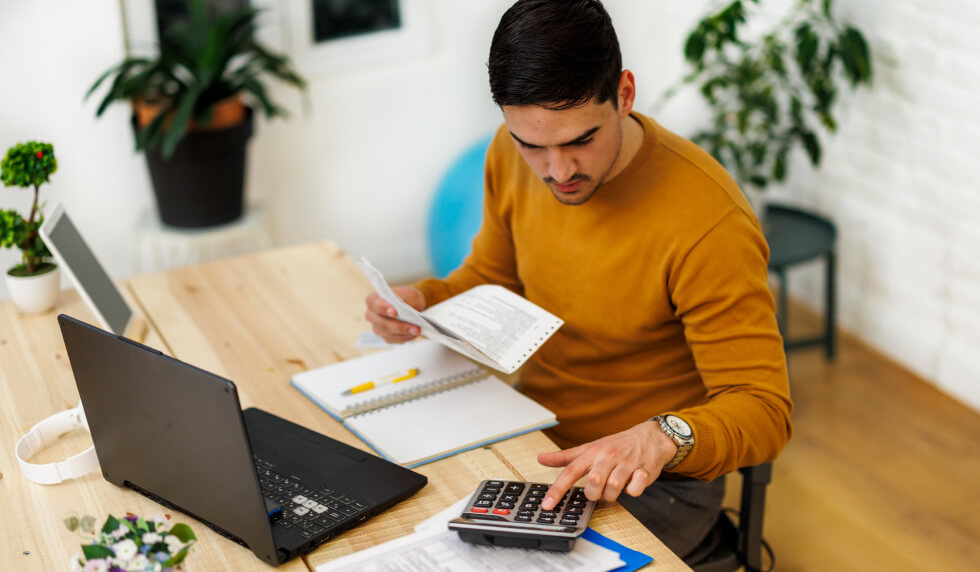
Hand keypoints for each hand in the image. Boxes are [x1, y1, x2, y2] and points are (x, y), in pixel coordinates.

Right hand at [364, 286, 426, 343]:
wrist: (412, 306)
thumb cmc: (408, 298)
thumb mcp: (409, 293)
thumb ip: (405, 299)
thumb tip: (404, 311)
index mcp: (373, 299)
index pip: (374, 304)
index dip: (382, 308)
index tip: (394, 312)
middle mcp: (371, 314)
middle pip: (381, 323)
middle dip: (398, 326)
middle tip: (414, 327)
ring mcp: (376, 327)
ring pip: (387, 333)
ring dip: (403, 333)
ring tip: (417, 330)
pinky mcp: (384, 336)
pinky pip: (392, 339)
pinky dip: (404, 337)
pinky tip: (413, 333)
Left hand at [537, 420, 677, 509]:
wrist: (650, 437)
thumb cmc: (617, 445)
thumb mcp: (589, 448)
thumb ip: (565, 457)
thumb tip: (541, 458)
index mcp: (592, 453)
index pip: (570, 471)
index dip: (557, 489)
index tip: (547, 505)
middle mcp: (607, 457)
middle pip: (593, 482)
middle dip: (593, 493)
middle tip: (599, 489)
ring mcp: (626, 463)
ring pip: (613, 489)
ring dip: (612, 494)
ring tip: (615, 486)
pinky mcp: (644, 471)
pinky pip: (635, 491)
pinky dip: (632, 491)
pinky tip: (632, 482)